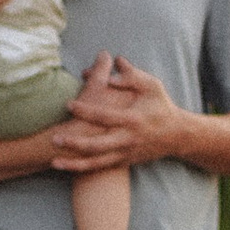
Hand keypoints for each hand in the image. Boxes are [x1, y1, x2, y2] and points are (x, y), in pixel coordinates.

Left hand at [47, 52, 188, 171]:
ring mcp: (125, 153)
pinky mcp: (123, 162)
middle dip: (74, 144)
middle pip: (96, 145)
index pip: (105, 116)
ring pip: (96, 162)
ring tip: (54, 161)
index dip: (86, 110)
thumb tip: (113, 60)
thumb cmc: (161, 107)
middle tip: (55, 139)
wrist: (176, 136)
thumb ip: (132, 74)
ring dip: (74, 163)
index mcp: (132, 120)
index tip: (68, 104)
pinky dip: (83, 169)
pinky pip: (100, 168)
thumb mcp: (152, 86)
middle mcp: (127, 140)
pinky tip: (67, 167)